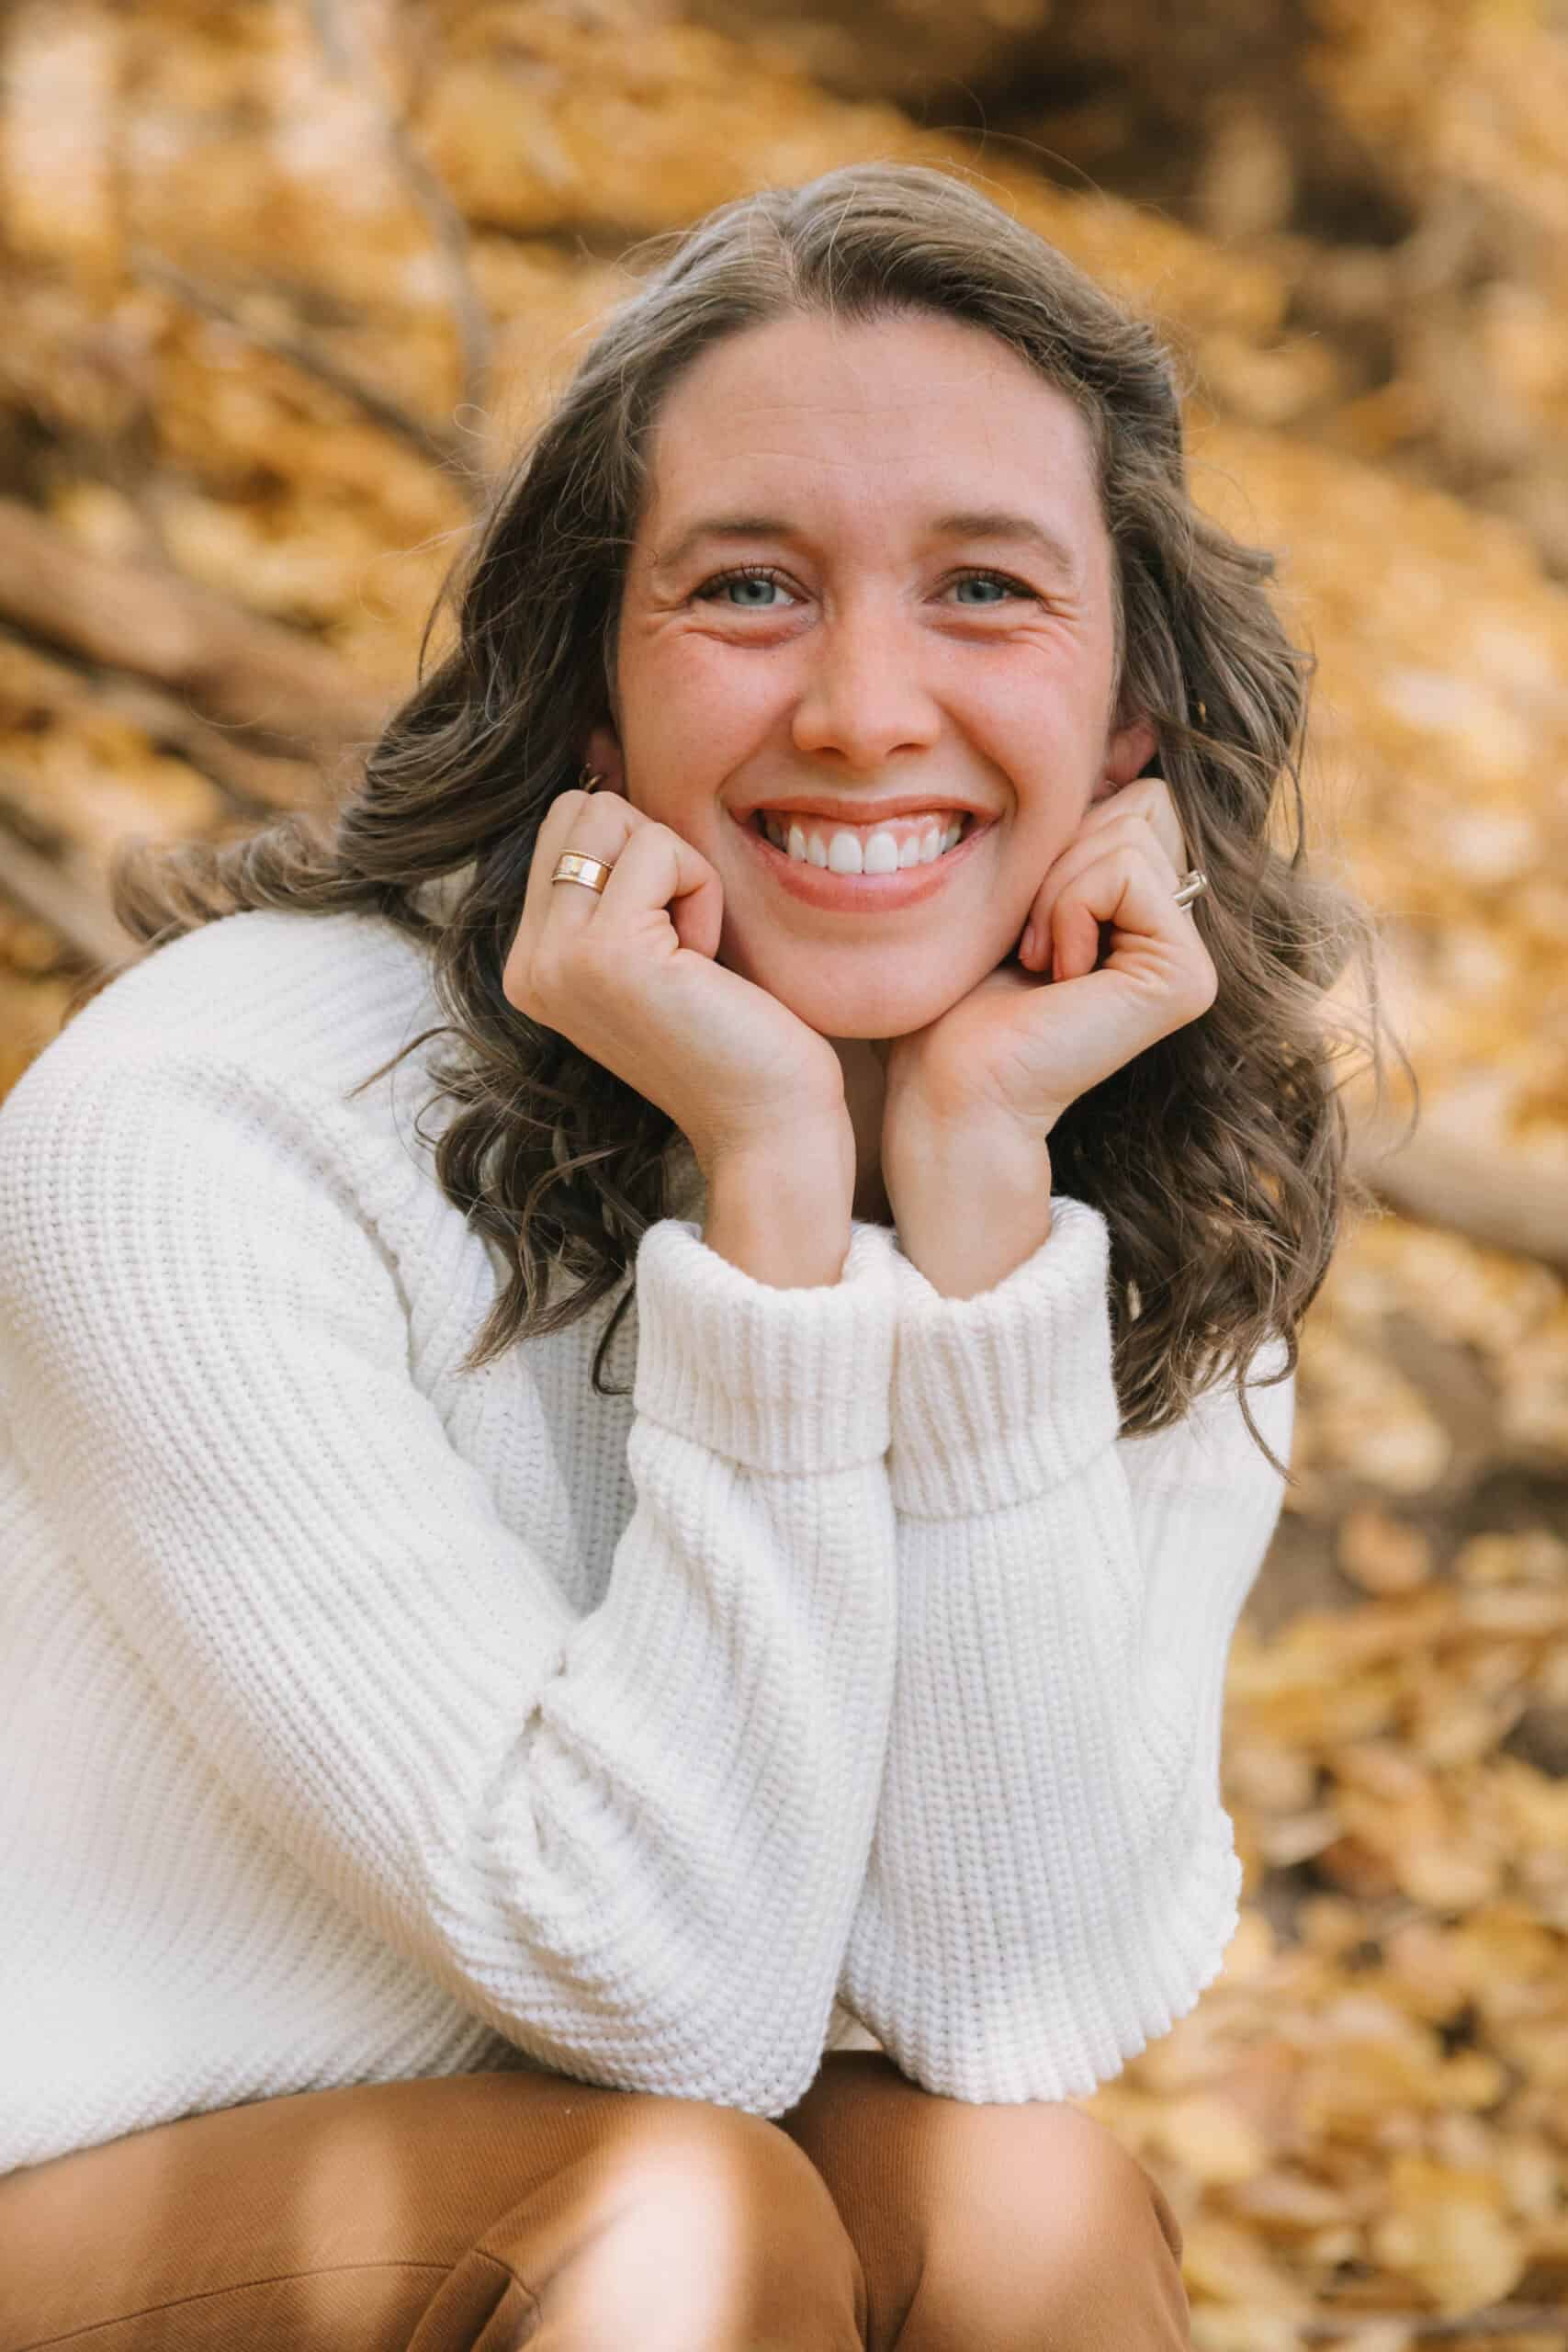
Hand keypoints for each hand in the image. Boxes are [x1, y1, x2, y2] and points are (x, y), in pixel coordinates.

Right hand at [505, 788, 851, 1182]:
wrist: (770, 1125)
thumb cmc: (740, 1032)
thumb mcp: (664, 935)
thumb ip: (621, 859)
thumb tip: (598, 739)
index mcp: (532, 962)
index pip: (566, 824)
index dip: (643, 852)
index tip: (675, 938)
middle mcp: (527, 964)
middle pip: (581, 807)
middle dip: (655, 849)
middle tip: (688, 939)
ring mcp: (556, 961)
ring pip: (614, 817)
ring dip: (681, 870)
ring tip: (696, 954)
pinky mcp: (603, 955)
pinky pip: (660, 850)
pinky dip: (703, 891)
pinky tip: (709, 965)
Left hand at [882, 778, 1215, 1152]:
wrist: (949, 1081)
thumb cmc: (959, 992)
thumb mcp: (1019, 878)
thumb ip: (1075, 819)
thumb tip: (1137, 731)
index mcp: (1147, 909)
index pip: (1135, 797)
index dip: (1065, 836)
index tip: (1024, 917)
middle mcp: (1183, 933)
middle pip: (1145, 802)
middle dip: (1063, 855)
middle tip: (1028, 941)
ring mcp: (1192, 958)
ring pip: (1134, 831)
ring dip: (1057, 887)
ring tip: (1037, 960)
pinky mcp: (1187, 977)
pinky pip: (1128, 870)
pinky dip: (1070, 906)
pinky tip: (1055, 974)